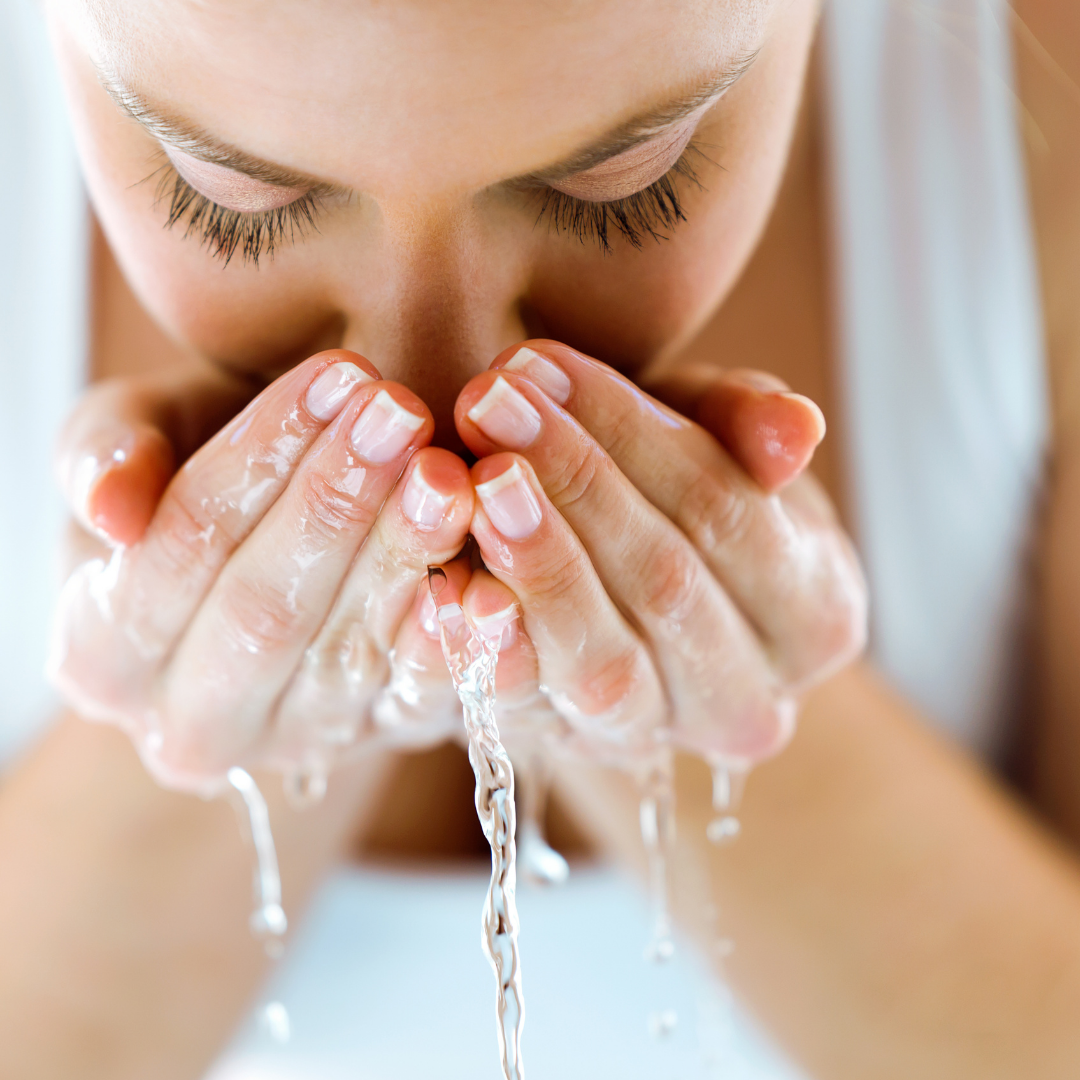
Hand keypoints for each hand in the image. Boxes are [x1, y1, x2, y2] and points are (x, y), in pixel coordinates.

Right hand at [51, 351, 477, 791]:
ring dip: (405, 557)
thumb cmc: (198, 473)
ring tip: (450, 473)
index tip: (333, 376)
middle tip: (401, 413)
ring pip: (349, 654)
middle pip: (265, 612)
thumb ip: (104, 453)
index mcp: (102, 655)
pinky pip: (424, 701)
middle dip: (335, 504)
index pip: (182, 547)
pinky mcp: (383, 737)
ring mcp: (295, 742)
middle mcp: (192, 725)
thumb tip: (111, 511)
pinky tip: (490, 586)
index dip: (258, 459)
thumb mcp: (137, 438)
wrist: (276, 553)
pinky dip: (459, 646)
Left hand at [453, 341, 867, 765]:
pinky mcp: (571, 751)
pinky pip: (528, 712)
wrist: (628, 598)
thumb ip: (750, 425)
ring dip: (536, 564)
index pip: (728, 512)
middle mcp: (749, 702)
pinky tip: (448, 585)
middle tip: (489, 401)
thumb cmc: (678, 497)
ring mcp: (657, 738)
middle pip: (665, 585)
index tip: (541, 363)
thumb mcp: (717, 442)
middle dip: (573, 482)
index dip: (633, 434)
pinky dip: (488, 650)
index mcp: (815, 616)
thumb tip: (796, 430)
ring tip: (476, 480)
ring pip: (603, 664)